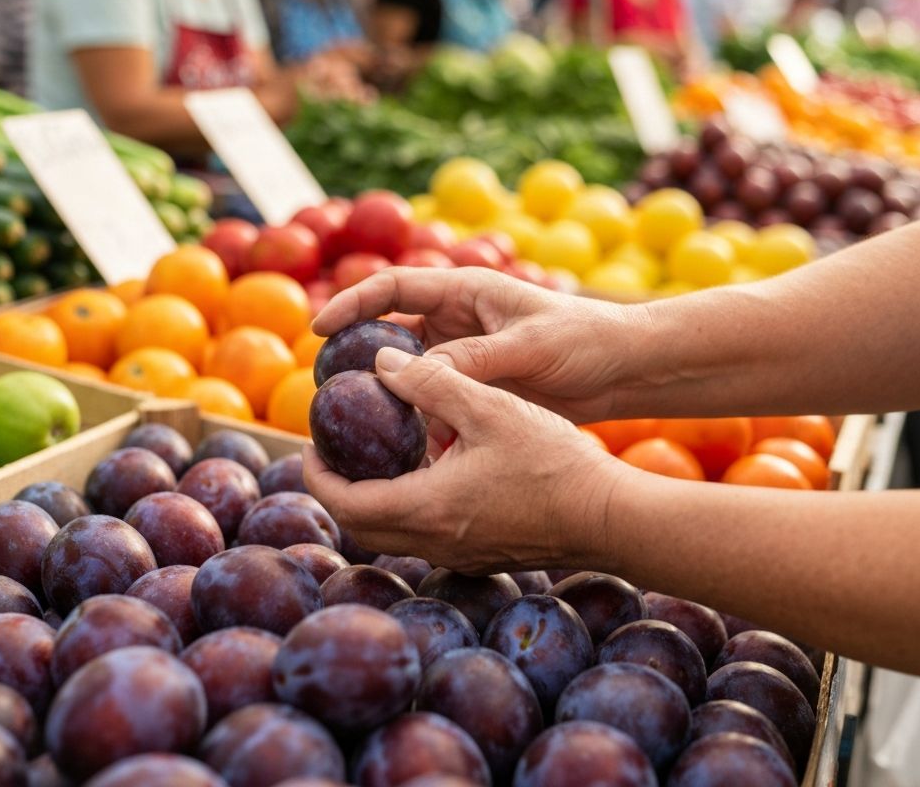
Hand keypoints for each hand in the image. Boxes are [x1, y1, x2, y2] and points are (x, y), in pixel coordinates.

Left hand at [303, 348, 628, 572]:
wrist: (609, 517)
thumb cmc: (552, 462)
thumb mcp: (489, 407)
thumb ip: (431, 381)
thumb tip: (382, 363)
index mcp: (425, 508)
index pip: (344, 503)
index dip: (316, 474)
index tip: (310, 446)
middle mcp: (434, 541)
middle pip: (361, 525)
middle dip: (339, 489)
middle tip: (336, 452)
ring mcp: (459, 554)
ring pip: (394, 533)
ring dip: (374, 499)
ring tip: (380, 456)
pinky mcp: (483, 555)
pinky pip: (426, 535)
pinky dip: (409, 507)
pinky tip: (431, 472)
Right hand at [313, 267, 643, 423]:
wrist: (623, 369)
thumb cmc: (584, 340)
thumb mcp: (529, 345)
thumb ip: (473, 357)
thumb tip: (411, 374)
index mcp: (466, 291)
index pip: (394, 287)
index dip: (353, 303)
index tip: (320, 328)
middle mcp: (457, 319)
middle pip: (391, 332)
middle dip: (358, 354)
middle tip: (327, 385)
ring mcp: (465, 353)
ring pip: (410, 371)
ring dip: (388, 392)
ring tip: (358, 421)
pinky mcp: (477, 385)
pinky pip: (434, 399)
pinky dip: (418, 416)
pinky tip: (406, 442)